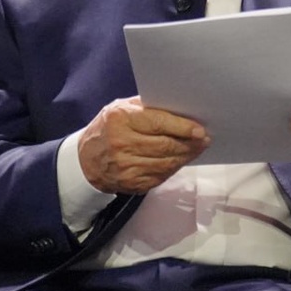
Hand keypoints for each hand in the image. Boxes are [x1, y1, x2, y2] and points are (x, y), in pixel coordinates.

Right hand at [78, 96, 209, 193]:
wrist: (85, 160)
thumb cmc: (109, 127)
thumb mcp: (122, 108)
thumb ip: (148, 107)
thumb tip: (181, 109)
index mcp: (121, 120)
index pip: (158, 123)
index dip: (183, 127)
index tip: (200, 130)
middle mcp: (122, 144)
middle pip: (166, 146)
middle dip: (190, 143)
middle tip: (204, 139)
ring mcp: (126, 167)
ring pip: (166, 163)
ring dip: (186, 156)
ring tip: (197, 148)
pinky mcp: (132, 183)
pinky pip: (161, 176)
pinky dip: (174, 167)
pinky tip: (180, 159)